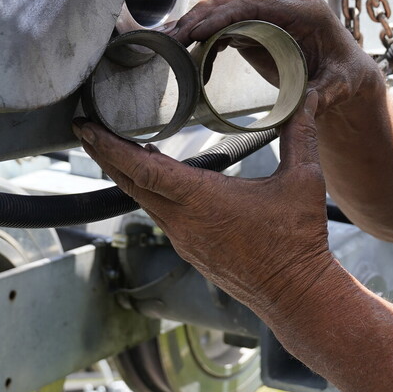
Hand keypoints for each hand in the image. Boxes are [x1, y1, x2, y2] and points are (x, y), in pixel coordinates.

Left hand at [74, 103, 336, 319]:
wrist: (295, 295)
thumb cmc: (298, 239)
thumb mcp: (303, 180)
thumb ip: (301, 133)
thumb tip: (308, 97)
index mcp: (201, 200)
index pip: (143, 168)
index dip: (110, 145)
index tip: (86, 126)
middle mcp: (183, 221)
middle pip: (130, 182)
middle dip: (104, 153)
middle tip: (84, 127)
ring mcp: (184, 239)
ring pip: (142, 199)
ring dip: (126, 172)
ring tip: (114, 145)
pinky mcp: (191, 250)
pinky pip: (159, 213)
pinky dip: (147, 190)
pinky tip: (154, 176)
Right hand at [170, 0, 384, 119]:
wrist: (346, 75)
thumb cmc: (347, 76)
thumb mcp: (341, 85)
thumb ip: (325, 93)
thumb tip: (305, 106)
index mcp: (303, 10)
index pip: (255, 4)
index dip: (223, 15)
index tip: (196, 32)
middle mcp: (281, 4)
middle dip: (199, 16)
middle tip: (172, 39)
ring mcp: (266, 14)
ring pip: (222, 7)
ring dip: (194, 23)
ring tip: (167, 42)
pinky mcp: (256, 27)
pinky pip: (223, 25)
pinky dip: (203, 37)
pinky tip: (185, 55)